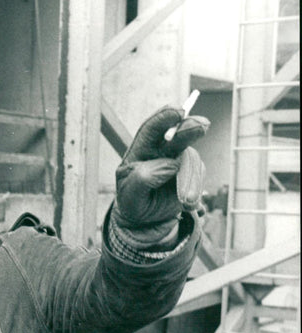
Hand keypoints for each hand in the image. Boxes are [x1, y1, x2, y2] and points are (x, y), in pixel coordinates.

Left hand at [113, 106, 208, 247]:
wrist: (145, 220)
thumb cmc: (133, 202)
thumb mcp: (130, 194)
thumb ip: (144, 178)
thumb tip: (170, 164)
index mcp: (141, 149)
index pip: (151, 129)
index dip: (164, 118)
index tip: (177, 111)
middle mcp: (162, 150)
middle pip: (178, 133)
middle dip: (190, 128)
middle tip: (202, 126)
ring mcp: (179, 159)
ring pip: (192, 159)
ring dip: (191, 179)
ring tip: (186, 201)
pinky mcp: (191, 172)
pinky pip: (199, 175)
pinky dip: (195, 189)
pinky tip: (188, 205)